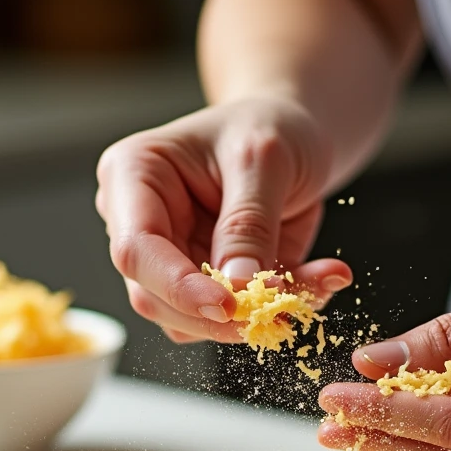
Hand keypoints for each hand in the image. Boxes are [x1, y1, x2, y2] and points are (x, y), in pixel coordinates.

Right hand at [96, 96, 351, 343]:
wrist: (293, 138)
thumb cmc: (270, 127)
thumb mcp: (265, 158)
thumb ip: (249, 222)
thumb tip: (239, 287)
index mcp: (133, 177)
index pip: (137, 249)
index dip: (178, 287)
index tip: (230, 306)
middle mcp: (138, 224)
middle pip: (154, 298)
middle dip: (217, 315)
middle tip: (281, 310)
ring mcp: (167, 262)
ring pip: (189, 322)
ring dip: (252, 317)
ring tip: (318, 282)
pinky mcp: (200, 288)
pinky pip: (228, 321)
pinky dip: (273, 313)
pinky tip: (314, 283)